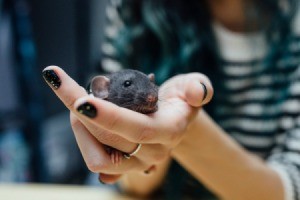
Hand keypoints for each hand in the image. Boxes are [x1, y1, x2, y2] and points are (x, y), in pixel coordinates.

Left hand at [42, 66, 212, 183]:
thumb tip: (198, 94)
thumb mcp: (193, 86)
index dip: (109, 116)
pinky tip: (83, 120)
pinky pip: (96, 161)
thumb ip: (199, 87)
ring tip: (80, 103)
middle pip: (108, 140)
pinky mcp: (121, 166)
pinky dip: (83, 140)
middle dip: (80, 113)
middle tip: (71, 87)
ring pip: (96, 156)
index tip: (81, 101)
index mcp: (168, 131)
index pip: (138, 129)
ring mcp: (135, 162)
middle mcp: (152, 152)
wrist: (173, 118)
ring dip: (79, 128)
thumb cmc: (180, 99)